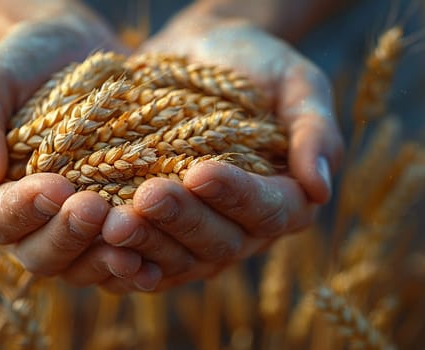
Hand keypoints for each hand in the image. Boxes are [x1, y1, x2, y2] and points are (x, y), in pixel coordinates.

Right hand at [0, 3, 158, 287]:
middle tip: (97, 208)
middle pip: (40, 253)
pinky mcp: (106, 227)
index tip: (57, 187)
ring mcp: (69, 230)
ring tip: (130, 237)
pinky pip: (115, 258)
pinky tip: (153, 261)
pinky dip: (132, 264)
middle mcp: (27, 223)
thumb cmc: (27, 63)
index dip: (26, 209)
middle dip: (68, 235)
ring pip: (79, 266)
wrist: (79, 53)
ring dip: (103, 258)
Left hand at [100, 15, 343, 291]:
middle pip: (220, 242)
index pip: (270, 210)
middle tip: (148, 197)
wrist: (198, 57)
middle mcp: (246, 228)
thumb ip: (314, 129)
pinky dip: (127, 261)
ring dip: (148, 244)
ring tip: (114, 224)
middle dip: (183, 221)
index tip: (201, 172)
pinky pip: (148, 262)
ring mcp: (202, 236)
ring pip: (180, 258)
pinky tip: (102, 248)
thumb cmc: (254, 65)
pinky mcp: (164, 235)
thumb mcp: (297, 82)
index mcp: (286, 197)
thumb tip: (322, 188)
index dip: (236, 197)